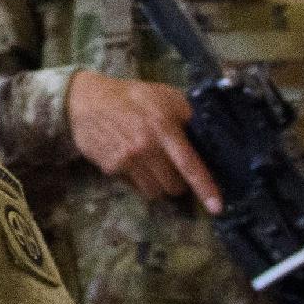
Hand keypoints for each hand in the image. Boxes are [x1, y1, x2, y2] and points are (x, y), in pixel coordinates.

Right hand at [63, 72, 221, 209]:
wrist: (86, 100)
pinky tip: (134, 161)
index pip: (189, 164)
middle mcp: (145, 148)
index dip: (205, 188)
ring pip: (155, 192)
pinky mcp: (111, 169)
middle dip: (179, 182)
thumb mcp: (164, 95)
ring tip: (154, 165)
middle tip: (175, 168)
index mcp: (163, 128)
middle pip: (173, 186)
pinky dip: (139, 179)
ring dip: (159, 184)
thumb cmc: (131, 96)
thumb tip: (210, 133)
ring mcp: (126, 161)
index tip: (217, 208)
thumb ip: (188, 113)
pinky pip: (135, 186)